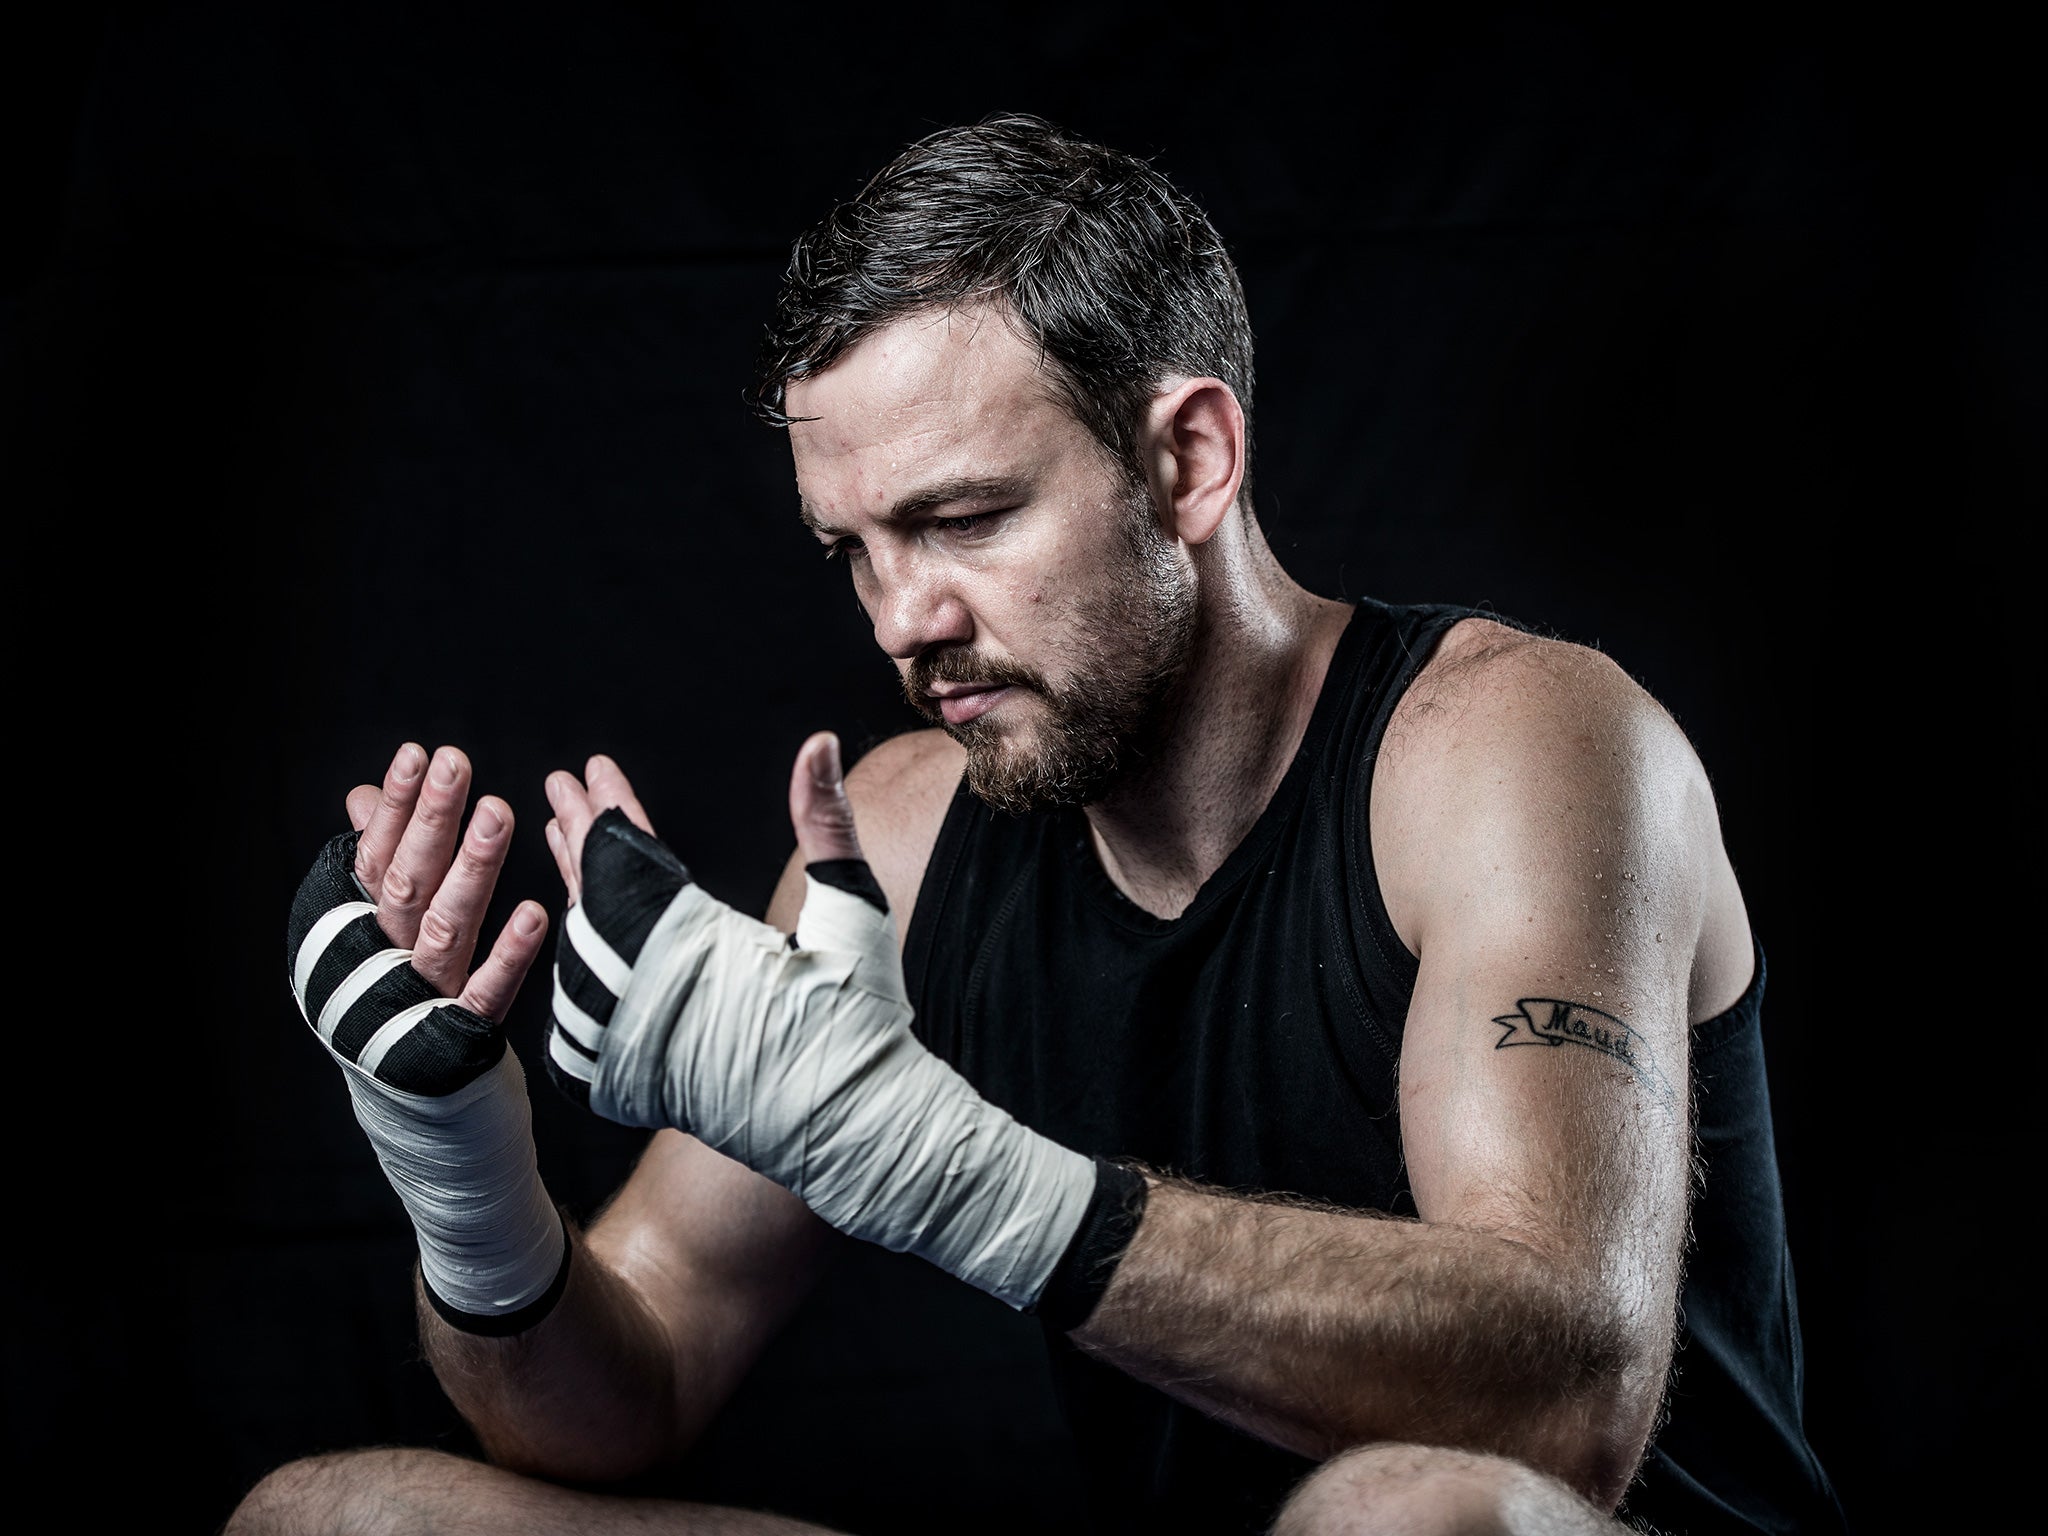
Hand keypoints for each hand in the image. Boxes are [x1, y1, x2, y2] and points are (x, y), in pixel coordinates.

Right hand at [345, 742, 548, 1019]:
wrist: (404, 1105)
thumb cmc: (392, 995)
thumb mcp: (373, 925)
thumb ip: (376, 861)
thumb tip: (364, 796)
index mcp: (361, 927)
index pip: (377, 854)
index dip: (398, 806)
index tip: (420, 754)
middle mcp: (384, 958)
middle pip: (409, 879)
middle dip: (432, 820)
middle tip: (457, 764)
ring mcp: (420, 997)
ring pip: (446, 925)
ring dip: (472, 869)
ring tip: (499, 813)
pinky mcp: (457, 1038)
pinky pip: (486, 991)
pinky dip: (508, 954)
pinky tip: (533, 913)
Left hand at [541, 732, 1095, 1309]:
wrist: (856, 1128)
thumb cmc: (863, 1016)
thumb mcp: (852, 907)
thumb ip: (826, 819)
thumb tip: (818, 741)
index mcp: (699, 943)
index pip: (630, 857)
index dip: (611, 808)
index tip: (589, 767)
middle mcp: (649, 994)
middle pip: (590, 900)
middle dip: (578, 840)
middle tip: (559, 793)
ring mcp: (631, 1045)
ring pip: (578, 959)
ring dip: (573, 902)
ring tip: (565, 855)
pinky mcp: (627, 1086)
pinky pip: (577, 1023)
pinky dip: (575, 976)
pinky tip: (576, 945)